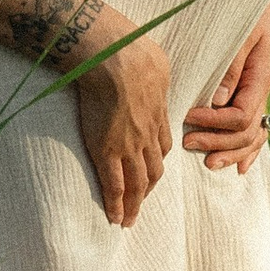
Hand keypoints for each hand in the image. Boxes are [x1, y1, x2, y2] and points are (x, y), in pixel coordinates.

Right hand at [73, 20, 175, 228]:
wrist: (115, 58)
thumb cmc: (132, 51)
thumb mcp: (156, 61)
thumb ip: (156, 71)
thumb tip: (155, 64)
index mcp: (157, 114)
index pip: (161, 147)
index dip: (156, 162)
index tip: (152, 174)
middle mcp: (147, 135)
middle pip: (153, 171)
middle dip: (149, 191)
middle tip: (141, 207)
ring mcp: (129, 146)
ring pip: (137, 183)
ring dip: (135, 204)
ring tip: (128, 220)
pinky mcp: (108, 151)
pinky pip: (115, 185)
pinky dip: (116, 204)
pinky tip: (115, 218)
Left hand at [182, 0, 269, 172]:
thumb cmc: (248, 9)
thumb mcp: (241, 31)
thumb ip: (231, 64)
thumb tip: (218, 100)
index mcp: (260, 77)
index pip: (241, 115)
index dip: (215, 123)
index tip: (189, 116)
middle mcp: (261, 91)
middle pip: (247, 132)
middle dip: (219, 142)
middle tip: (189, 142)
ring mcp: (258, 95)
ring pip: (253, 136)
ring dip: (231, 151)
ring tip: (208, 163)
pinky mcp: (250, 94)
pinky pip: (255, 129)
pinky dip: (248, 150)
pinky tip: (240, 167)